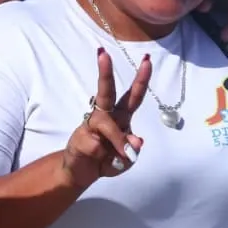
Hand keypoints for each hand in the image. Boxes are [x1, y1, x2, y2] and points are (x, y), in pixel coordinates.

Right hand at [60, 48, 150, 189]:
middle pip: (106, 92)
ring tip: (121, 155)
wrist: (80, 174)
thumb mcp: (125, 160)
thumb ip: (133, 152)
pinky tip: (98, 160)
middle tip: (103, 54)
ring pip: (106, 123)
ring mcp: (91, 125)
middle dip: (105, 72)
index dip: (141, 79)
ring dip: (117, 140)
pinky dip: (104, 158)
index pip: (133, 96)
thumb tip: (136, 141)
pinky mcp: (80, 137)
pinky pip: (97, 146)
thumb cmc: (106, 160)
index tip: (147, 60)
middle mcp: (106, 116)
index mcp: (121, 117)